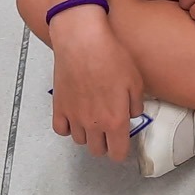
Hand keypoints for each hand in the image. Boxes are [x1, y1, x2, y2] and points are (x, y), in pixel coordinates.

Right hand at [48, 9, 144, 160]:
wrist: (82, 42)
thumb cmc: (110, 57)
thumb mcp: (135, 80)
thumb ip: (136, 104)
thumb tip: (132, 114)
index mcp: (115, 120)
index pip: (117, 153)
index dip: (121, 150)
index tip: (122, 143)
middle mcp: (93, 124)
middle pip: (97, 150)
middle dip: (105, 144)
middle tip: (109, 129)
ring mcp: (74, 117)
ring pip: (80, 141)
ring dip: (87, 134)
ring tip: (93, 119)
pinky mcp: (59, 107)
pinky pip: (61, 130)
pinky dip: (68, 127)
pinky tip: (75, 117)